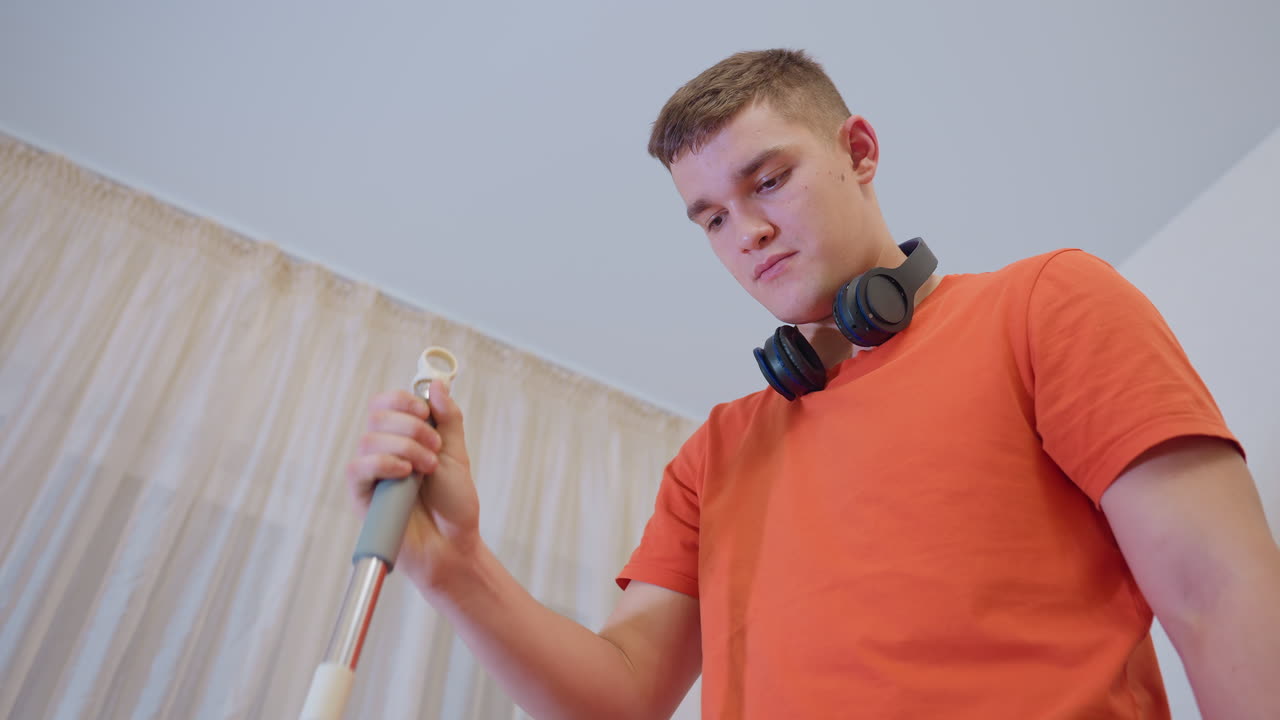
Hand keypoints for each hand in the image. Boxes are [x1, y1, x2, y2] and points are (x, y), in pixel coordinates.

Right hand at [345, 380, 479, 591]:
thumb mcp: (456, 454)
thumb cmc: (453, 503)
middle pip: (378, 416)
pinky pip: (358, 469)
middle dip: (412, 428)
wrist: (452, 544)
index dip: (403, 400)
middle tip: (434, 450)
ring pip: (370, 440)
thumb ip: (447, 418)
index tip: (426, 414)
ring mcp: (370, 474)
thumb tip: (436, 383)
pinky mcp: (362, 496)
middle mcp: (382, 452)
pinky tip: (405, 474)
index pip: (386, 403)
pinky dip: (384, 464)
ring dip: (406, 448)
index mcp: (402, 438)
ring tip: (428, 469)